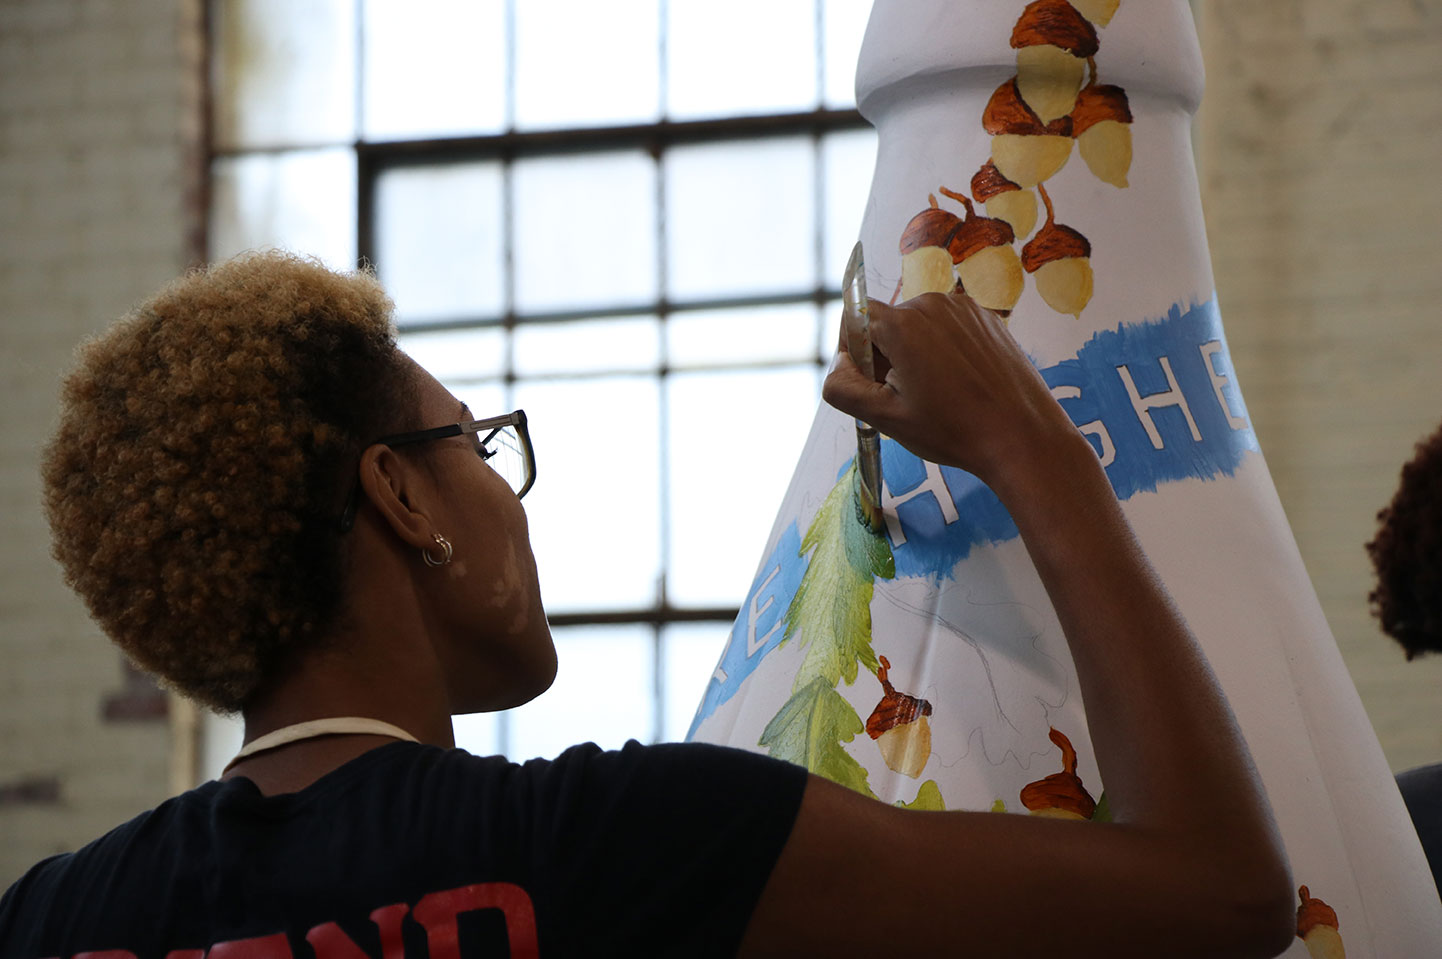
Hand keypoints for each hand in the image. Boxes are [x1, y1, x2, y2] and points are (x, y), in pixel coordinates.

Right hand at [822, 292, 1082, 486]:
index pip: (854, 319)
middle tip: (907, 397)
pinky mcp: (986, 318)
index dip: (853, 352)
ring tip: (937, 393)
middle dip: (886, 355)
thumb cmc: (953, 430)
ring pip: (918, 325)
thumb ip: (844, 388)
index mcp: (903, 324)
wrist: (1022, 437)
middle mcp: (931, 304)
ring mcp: (963, 308)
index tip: (872, 383)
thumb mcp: (886, 418)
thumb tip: (837, 367)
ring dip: (915, 353)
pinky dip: (943, 349)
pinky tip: (960, 383)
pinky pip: (947, 327)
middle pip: (887, 322)